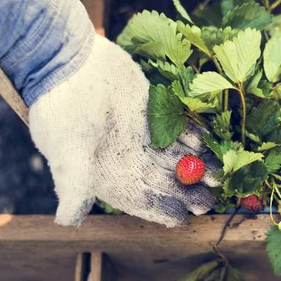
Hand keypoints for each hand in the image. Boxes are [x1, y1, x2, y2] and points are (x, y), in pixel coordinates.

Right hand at [29, 35, 218, 226]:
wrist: (66, 59)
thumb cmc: (62, 107)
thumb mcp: (66, 147)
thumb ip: (74, 183)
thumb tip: (67, 220)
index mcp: (107, 174)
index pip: (139, 199)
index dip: (160, 209)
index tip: (181, 216)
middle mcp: (126, 158)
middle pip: (162, 181)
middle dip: (186, 192)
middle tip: (208, 200)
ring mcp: (140, 135)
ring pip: (174, 157)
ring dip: (196, 167)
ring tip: (218, 175)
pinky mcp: (151, 111)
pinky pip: (177, 129)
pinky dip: (192, 137)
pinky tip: (208, 143)